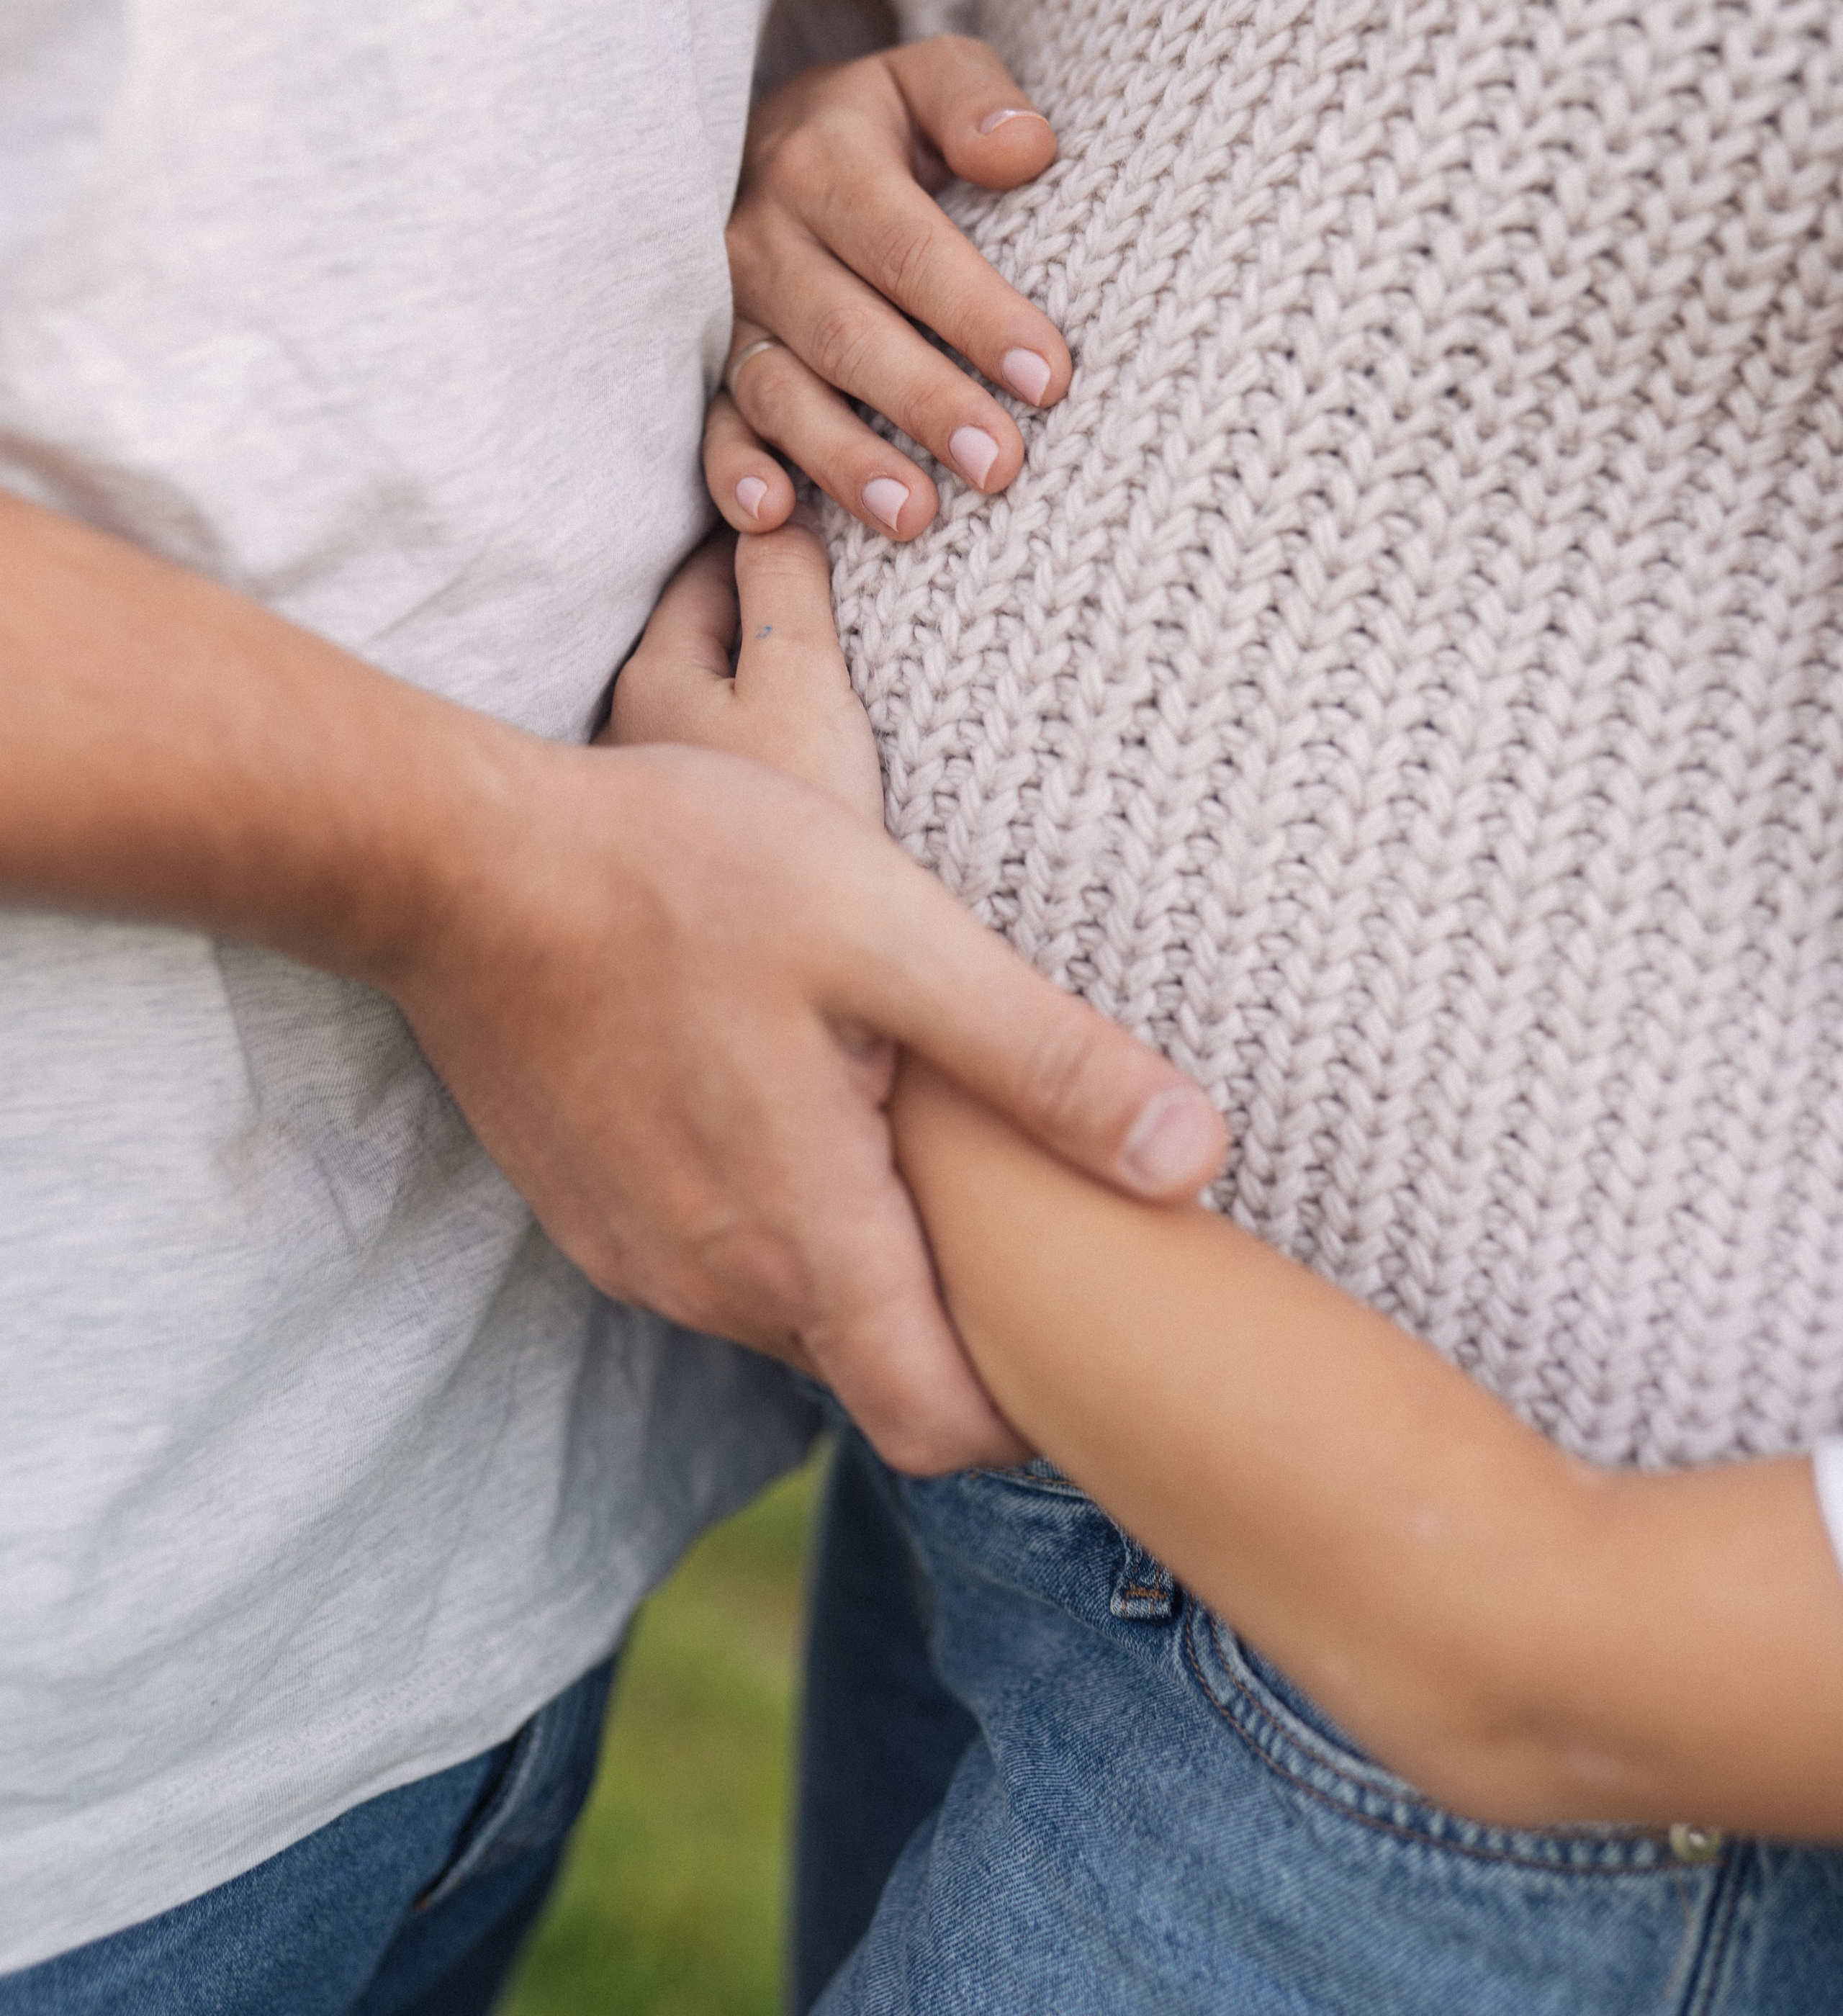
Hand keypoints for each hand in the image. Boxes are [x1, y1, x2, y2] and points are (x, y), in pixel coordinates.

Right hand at [366, 544, 1225, 1475]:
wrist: (459, 864)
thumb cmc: (683, 876)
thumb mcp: (897, 939)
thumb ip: (1045, 1060)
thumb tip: (1193, 1158)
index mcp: (807, 1238)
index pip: (940, 1427)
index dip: (1029, 1409)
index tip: (1087, 1330)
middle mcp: (715, 1283)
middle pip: (874, 1367)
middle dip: (958, 1317)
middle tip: (1024, 1203)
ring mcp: (638, 1256)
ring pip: (793, 1310)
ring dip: (862, 1255)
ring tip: (915, 1131)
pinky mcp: (589, 1211)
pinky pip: (716, 1258)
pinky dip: (777, 1217)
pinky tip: (799, 1099)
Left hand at [611, 510, 883, 823]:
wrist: (795, 943)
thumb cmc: (798, 804)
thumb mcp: (798, 676)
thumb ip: (784, 584)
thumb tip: (778, 517)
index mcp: (652, 676)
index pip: (702, 574)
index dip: (761, 540)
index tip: (815, 519)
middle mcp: (634, 726)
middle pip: (703, 633)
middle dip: (758, 602)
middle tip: (833, 578)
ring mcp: (660, 781)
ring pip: (713, 691)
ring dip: (759, 667)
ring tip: (828, 653)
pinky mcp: (693, 826)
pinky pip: (725, 744)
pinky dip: (760, 721)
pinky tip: (802, 736)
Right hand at [705, 37, 1072, 542]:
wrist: (761, 144)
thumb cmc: (878, 127)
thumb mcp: (925, 77)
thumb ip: (973, 99)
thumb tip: (1027, 148)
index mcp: (825, 163)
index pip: (908, 248)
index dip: (976, 313)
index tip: (1048, 376)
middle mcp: (764, 240)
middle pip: (847, 330)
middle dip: (925, 401)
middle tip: (999, 465)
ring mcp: (730, 312)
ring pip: (781, 390)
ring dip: (845, 457)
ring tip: (914, 516)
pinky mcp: (707, 368)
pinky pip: (714, 426)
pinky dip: (737, 474)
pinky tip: (774, 518)